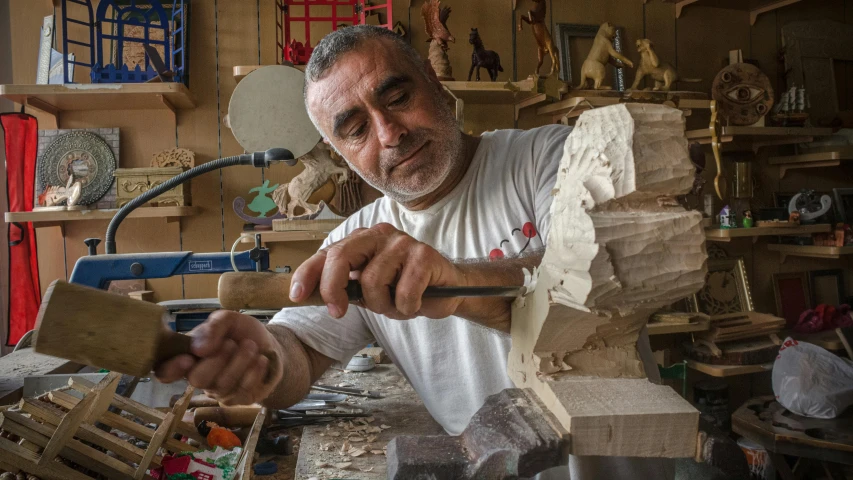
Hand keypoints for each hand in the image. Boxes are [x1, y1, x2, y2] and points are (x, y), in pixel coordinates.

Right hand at [155, 310, 283, 405]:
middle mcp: (199, 376)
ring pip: (222, 385)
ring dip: (240, 362)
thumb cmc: (242, 332)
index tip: (187, 359)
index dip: (171, 369)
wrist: (270, 343)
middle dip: (217, 360)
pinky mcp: (239, 400)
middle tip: (232, 344)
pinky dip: (254, 372)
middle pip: (196, 379)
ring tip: (251, 346)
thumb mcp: (228, 319)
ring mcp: (219, 391)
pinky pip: (243, 391)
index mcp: (189, 355)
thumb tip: (198, 349)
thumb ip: (213, 327)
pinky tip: (261, 359)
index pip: (165, 371)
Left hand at [289, 223, 465, 319]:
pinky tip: (416, 303)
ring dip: (383, 306)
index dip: (307, 274)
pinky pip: (403, 292)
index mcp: (361, 240)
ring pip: (373, 281)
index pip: (326, 253)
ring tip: (397, 305)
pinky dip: (407, 307)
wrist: (448, 288)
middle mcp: (378, 234)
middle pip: (342, 256)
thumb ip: (343, 287)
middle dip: (333, 289)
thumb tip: (307, 295)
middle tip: (338, 313)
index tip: (296, 296)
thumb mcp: (368, 289)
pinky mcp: (424, 255)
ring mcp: (402, 242)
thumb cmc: (404, 287)